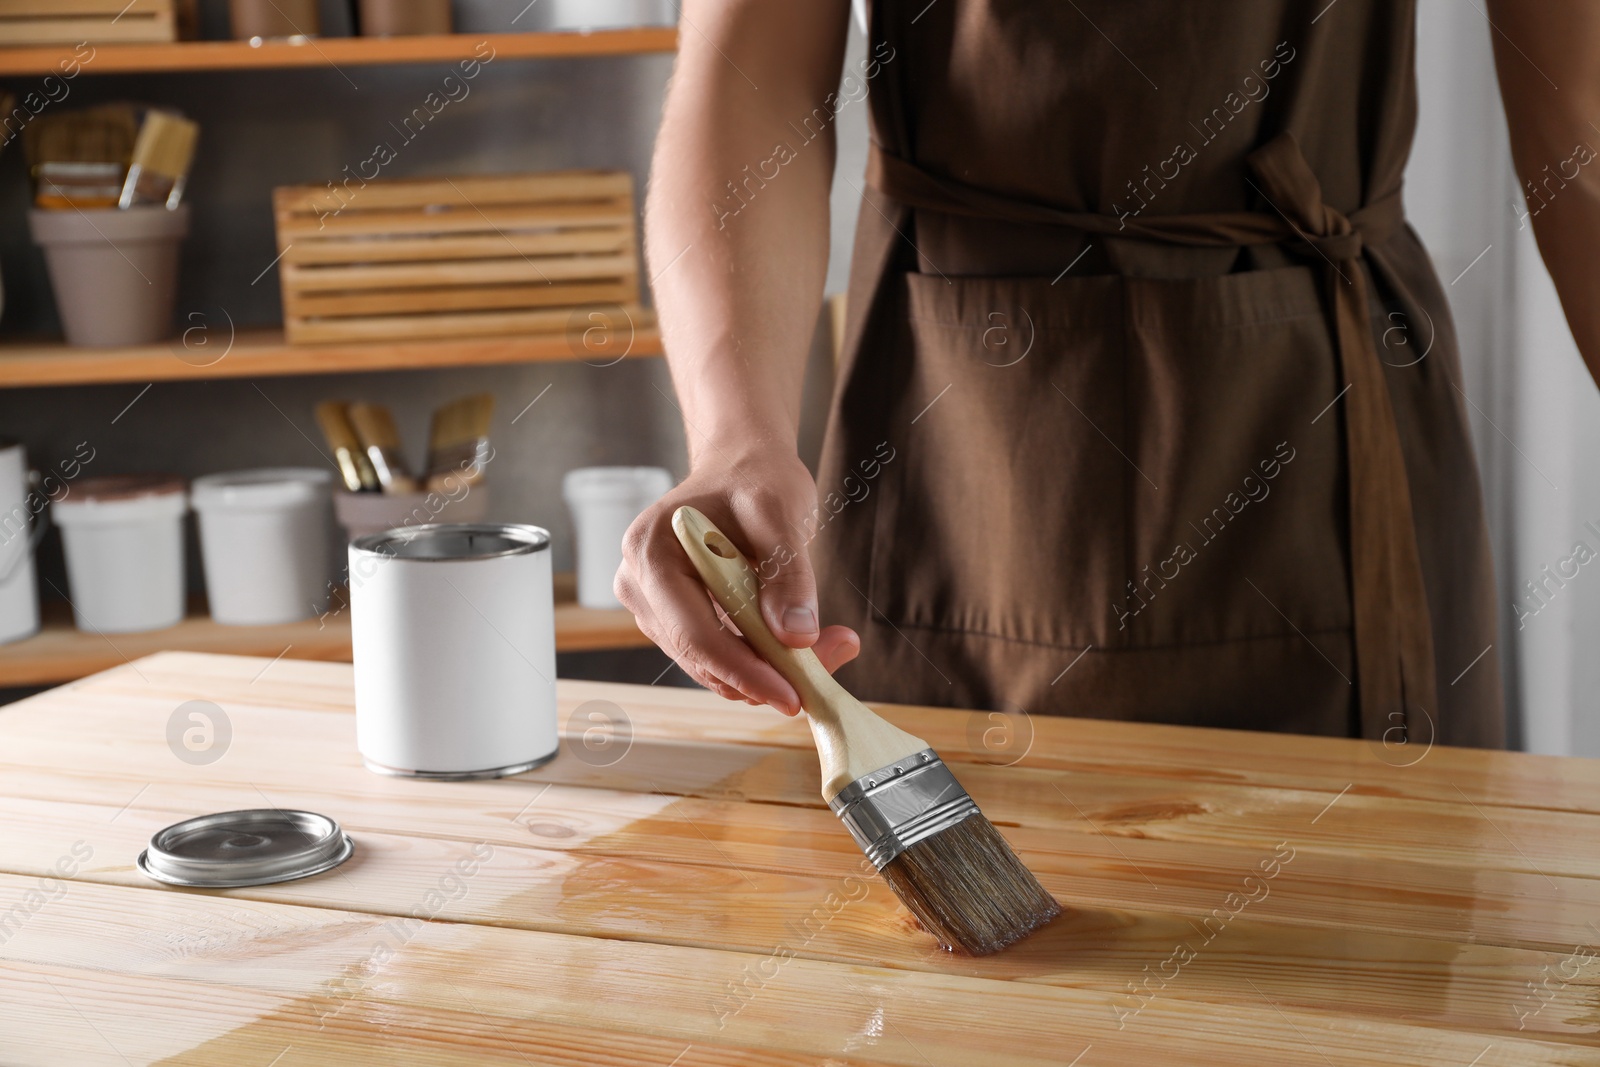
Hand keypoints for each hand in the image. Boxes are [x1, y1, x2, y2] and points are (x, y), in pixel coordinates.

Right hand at [615, 448, 859, 713]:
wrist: (741, 466)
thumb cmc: (754, 478)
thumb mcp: (779, 512)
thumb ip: (788, 573)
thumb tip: (796, 637)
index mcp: (651, 552)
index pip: (693, 632)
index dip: (743, 671)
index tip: (792, 695)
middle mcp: (639, 584)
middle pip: (701, 656)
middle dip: (764, 672)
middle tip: (829, 667)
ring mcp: (653, 606)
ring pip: (711, 664)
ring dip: (767, 667)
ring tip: (829, 644)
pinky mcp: (675, 620)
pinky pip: (717, 654)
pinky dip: (759, 658)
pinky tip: (799, 641)